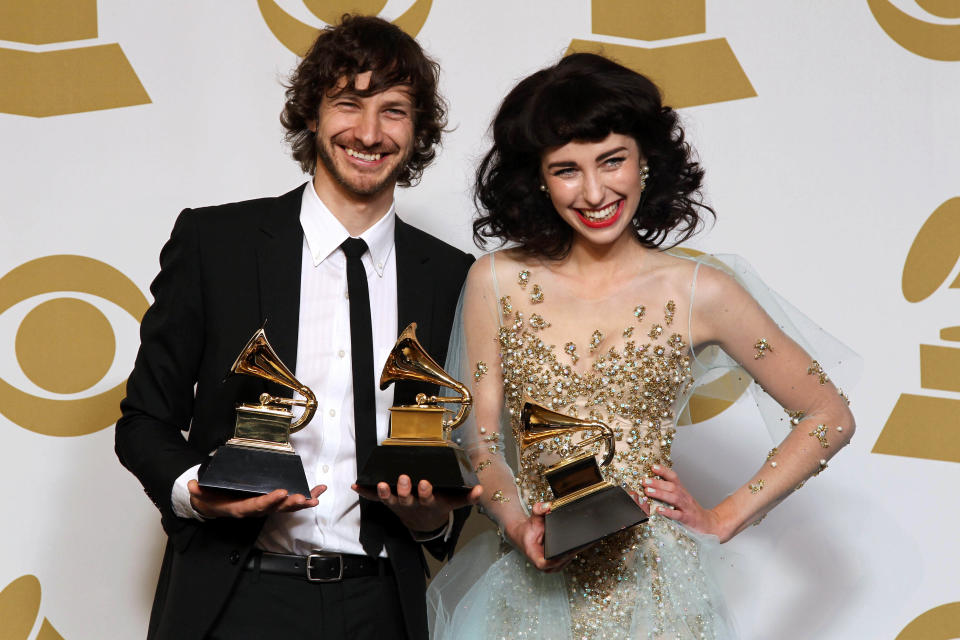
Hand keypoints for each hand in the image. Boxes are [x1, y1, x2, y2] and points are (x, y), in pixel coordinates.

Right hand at [188, 480, 325, 518]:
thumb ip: (198, 491)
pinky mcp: (271, 503)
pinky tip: (318, 492)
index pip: (256, 506)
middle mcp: (255, 510)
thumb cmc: (210, 498)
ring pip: (285, 507)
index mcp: (240, 508)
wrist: (212, 505)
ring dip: (302, 502)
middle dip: (290, 503)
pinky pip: (289, 502)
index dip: (269, 501)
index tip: (281, 493)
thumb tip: (193, 486)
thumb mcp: (201, 495)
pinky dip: (304, 497)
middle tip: (304, 498)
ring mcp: (264, 507)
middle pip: (275, 509)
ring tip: (316, 497)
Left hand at [351, 475, 482, 532]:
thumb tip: (480, 489)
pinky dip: (365, 493)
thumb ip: (467, 497)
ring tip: (380, 484)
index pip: (426, 498)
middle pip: (406, 498)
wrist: (424, 524)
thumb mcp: (453, 503)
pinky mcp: (389, 503)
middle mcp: (411, 504)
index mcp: (427, 502)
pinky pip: (376, 499)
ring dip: (384, 493)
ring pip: (390, 500)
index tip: (425, 483)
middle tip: (403, 478)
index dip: (425, 492)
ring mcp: (398, 504)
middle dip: (404, 489)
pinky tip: (356, 486)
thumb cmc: (439, 506)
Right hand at [504, 503, 576, 572]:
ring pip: (564, 562)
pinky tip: (578, 544)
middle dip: (569, 553)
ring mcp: (550, 566)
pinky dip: (572, 552)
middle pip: (559, 563)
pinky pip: (566, 560)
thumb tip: (548, 505)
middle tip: (579, 542)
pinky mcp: (557, 564)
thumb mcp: (532, 517)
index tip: (566, 551)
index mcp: (533, 555)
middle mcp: (542, 564)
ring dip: (572, 553)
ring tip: (582, 542)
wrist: (524, 535)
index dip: (556, 559)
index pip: (545, 563)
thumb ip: (538, 510)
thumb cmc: (528, 529)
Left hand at [642, 465, 726, 540]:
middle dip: (657, 482)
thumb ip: (669, 493)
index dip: (664, 471)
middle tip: (644, 480)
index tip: (652, 466)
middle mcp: (685, 497)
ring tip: (647, 491)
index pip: (673, 477)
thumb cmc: (691, 511)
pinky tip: (658, 510)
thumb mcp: (682, 499)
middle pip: (671, 486)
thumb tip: (650, 487)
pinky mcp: (687, 519)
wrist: (709, 524)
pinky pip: (677, 515)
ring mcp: (687, 508)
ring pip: (674, 498)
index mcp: (682, 491)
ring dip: (660, 493)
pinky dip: (668, 512)